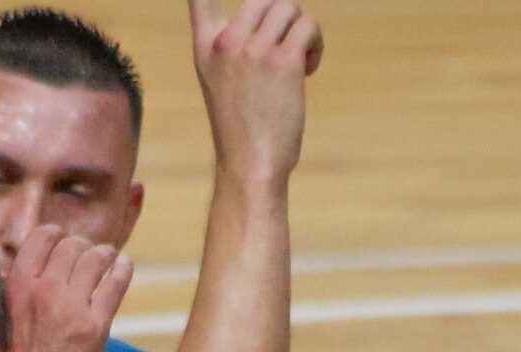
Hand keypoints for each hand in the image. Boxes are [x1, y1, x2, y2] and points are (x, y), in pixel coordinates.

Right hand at [3, 226, 134, 351]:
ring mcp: (70, 308)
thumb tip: (33, 269)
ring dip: (105, 255)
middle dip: (83, 247)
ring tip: (109, 259)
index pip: (41, 238)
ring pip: (95, 258)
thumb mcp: (3, 321)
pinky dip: (122, 269)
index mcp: (15, 288)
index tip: (63, 243)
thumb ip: (18, 293)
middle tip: (89, 257)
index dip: (56, 236)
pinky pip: (115, 282)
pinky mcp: (95, 328)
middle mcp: (42, 291)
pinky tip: (123, 267)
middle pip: (71, 245)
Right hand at [190, 0, 324, 184]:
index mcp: (206, 44)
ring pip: (290, 9)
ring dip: (302, 32)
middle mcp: (226, 41)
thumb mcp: (224, 79)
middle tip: (289, 48)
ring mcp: (253, 50)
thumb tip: (276, 12)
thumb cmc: (242, 127)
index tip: (247, 7)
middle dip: (285, 16)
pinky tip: (307, 70)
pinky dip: (314, 45)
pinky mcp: (282, 61)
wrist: (250, 166)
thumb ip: (237, 44)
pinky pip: (307, 28)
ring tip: (299, 62)